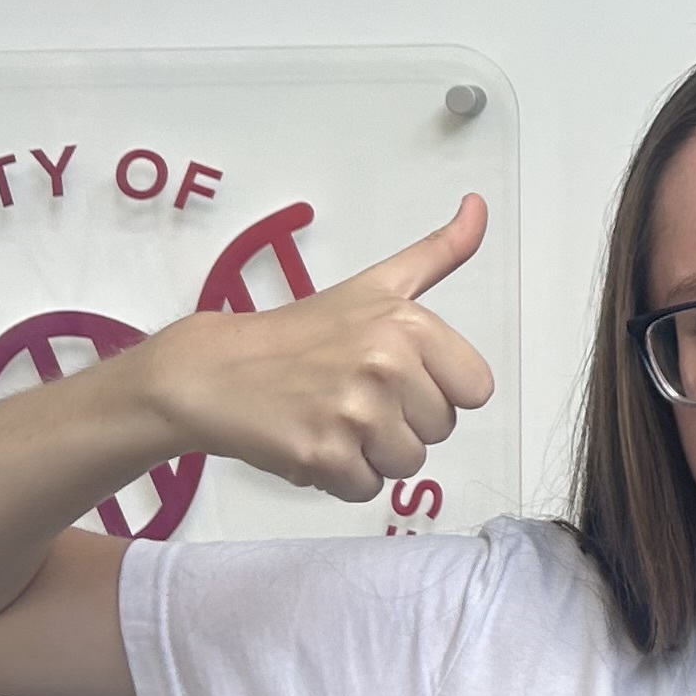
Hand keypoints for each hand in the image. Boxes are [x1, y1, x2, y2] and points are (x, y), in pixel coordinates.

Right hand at [132, 199, 498, 499]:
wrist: (215, 370)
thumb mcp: (377, 285)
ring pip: (407, 465)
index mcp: (408, 324)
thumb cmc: (299, 333)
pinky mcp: (323, 455)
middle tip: (354, 396)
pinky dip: (341, 477)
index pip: (476, 390)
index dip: (438, 389)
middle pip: (440, 431)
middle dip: (402, 423)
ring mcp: (354, 413)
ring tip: (334, 418)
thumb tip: (480, 206)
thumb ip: (439, 252)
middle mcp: (385, 365)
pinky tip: (313, 440)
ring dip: (373, 454)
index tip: (400, 376)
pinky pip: (366, 489)